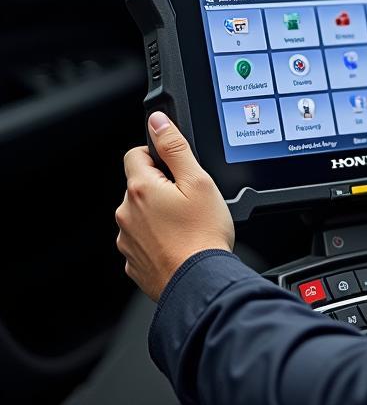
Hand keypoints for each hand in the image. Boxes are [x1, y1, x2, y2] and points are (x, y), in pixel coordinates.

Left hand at [115, 112, 234, 300]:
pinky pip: (143, 239)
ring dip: (159, 213)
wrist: (199, 282)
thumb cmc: (203, 233)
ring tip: (187, 224)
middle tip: (189, 200)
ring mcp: (127, 240)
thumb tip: (157, 122)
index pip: (136, 154)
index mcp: (140, 189)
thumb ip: (175, 147)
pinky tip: (180, 242)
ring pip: (141, 213)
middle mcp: (126, 213)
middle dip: (162, 187)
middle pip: (140, 185)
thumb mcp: (198, 180)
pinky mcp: (133, 262)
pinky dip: (158, 238)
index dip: (159, 156)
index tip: (177, 170)